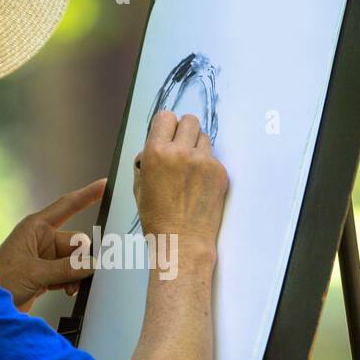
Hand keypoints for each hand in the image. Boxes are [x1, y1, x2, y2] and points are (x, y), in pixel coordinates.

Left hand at [0, 178, 104, 311]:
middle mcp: (40, 240)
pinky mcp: (44, 274)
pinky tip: (66, 290)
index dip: (87, 195)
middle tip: (84, 273)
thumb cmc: (0, 281)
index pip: (67, 206)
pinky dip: (70, 282)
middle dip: (82, 259)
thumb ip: (67, 268)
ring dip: (76, 274)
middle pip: (76, 243)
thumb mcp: (36, 273)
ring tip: (68, 287)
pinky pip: (68, 273)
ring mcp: (43, 258)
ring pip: (74, 261)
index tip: (104, 185)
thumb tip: (92, 264)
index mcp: (35, 228)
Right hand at [133, 111, 227, 254]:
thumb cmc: (157, 218)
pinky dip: (207, 167)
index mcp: (156, 153)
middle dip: (184, 131)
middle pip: (190, 120)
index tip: (167, 135)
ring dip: (197, 147)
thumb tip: (153, 146)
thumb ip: (146, 160)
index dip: (166, 126)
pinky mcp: (220, 172)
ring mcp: (204, 161)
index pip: (166, 117)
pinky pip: (214, 158)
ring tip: (190, 170)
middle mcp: (180, 152)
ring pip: (204, 138)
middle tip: (181, 148)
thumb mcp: (139, 186)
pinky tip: (200, 186)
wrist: (182, 242)